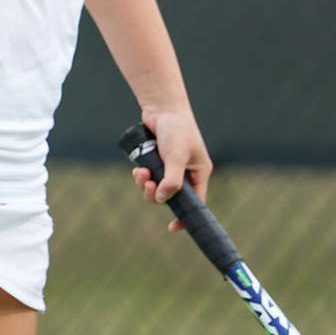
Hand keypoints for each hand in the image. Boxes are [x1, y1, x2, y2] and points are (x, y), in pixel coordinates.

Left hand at [130, 107, 211, 232]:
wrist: (161, 107)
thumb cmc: (176, 129)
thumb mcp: (176, 156)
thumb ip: (172, 180)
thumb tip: (163, 199)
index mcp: (198, 173)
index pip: (196, 202)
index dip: (185, 216)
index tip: (172, 227)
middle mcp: (185, 173)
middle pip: (170, 197)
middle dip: (156, 194)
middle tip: (149, 184)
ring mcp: (169, 168)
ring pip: (156, 189)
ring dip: (146, 185)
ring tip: (141, 173)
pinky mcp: (156, 162)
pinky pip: (148, 178)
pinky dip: (141, 177)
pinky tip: (137, 169)